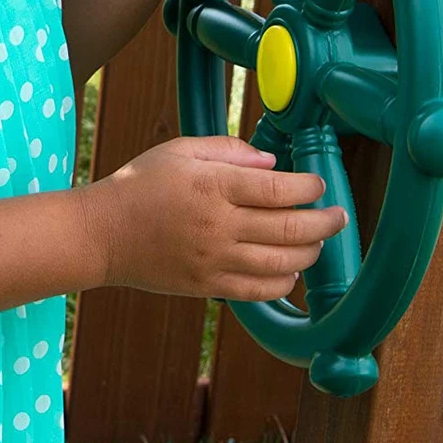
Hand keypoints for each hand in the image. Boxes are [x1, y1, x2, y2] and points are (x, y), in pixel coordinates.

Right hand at [83, 135, 348, 300]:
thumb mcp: (180, 151)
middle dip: (324, 222)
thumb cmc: (140, 185)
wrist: (102, 234)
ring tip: (319, 242)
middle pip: (289, 228)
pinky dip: (282, 283)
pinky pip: (257, 291)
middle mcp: (219, 225)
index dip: (308, 187)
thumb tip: (271, 163)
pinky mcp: (207, 286)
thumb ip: (228, 151)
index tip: (318, 184)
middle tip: (339, 215)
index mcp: (213, 186)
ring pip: (280, 262)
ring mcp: (214, 260)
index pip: (279, 188)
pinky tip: (291, 271)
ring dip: (310, 252)